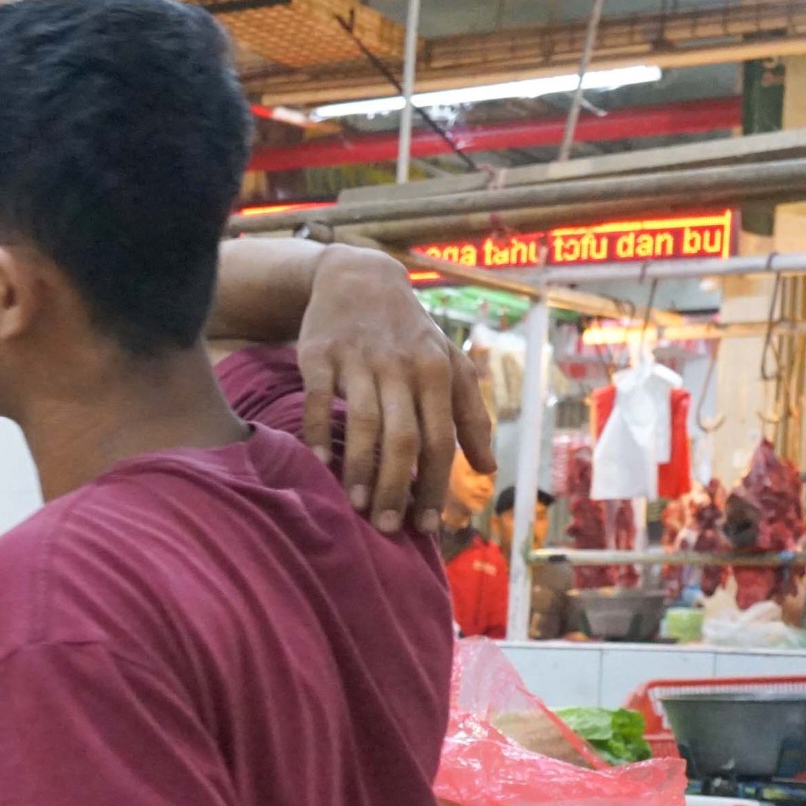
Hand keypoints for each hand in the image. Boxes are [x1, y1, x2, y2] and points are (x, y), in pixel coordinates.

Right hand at [295, 245, 491, 536]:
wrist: (361, 278)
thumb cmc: (410, 333)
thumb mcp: (450, 364)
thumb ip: (471, 415)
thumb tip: (486, 469)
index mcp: (438, 372)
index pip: (441, 440)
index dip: (436, 486)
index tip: (428, 526)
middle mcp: (402, 366)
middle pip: (404, 438)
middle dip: (398, 487)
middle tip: (387, 527)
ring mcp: (359, 360)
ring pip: (364, 424)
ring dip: (360, 470)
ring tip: (357, 506)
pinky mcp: (320, 354)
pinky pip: (318, 400)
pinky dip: (319, 433)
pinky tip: (319, 463)